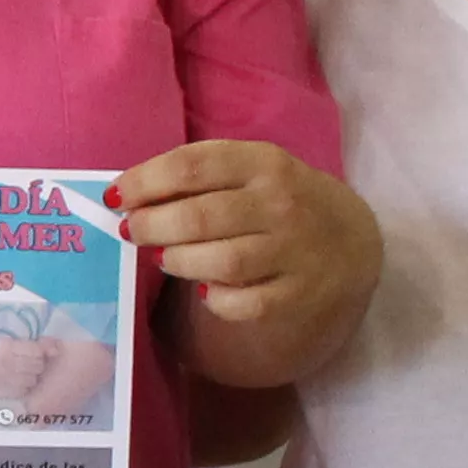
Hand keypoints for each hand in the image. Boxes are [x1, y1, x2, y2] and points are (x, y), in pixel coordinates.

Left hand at [112, 139, 379, 381]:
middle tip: (133, 231)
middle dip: (152, 226)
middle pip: (199, 217)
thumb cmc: (279, 200)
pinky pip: (243, 303)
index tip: (116, 196)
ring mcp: (293, 251)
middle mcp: (282, 204)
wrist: (351, 240)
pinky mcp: (298, 293)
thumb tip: (127, 196)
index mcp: (264, 163)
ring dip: (178, 261)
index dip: (145, 181)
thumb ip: (197, 176)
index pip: (192, 166)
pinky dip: (214, 299)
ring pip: (220, 262)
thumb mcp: (250, 170)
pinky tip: (205, 289)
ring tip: (164, 256)